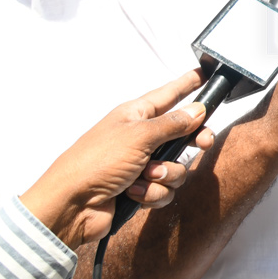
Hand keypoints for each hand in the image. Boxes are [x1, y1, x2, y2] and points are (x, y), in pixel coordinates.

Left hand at [20, 69, 212, 248]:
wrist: (71, 205)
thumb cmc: (96, 161)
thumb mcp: (139, 136)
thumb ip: (173, 124)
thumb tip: (197, 110)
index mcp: (136, 115)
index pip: (169, 94)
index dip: (188, 84)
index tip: (206, 73)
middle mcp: (141, 137)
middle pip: (182, 133)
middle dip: (193, 141)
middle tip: (204, 142)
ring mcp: (140, 164)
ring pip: (176, 167)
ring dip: (165, 174)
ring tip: (144, 176)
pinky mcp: (140, 188)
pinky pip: (164, 189)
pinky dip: (152, 193)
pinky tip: (134, 193)